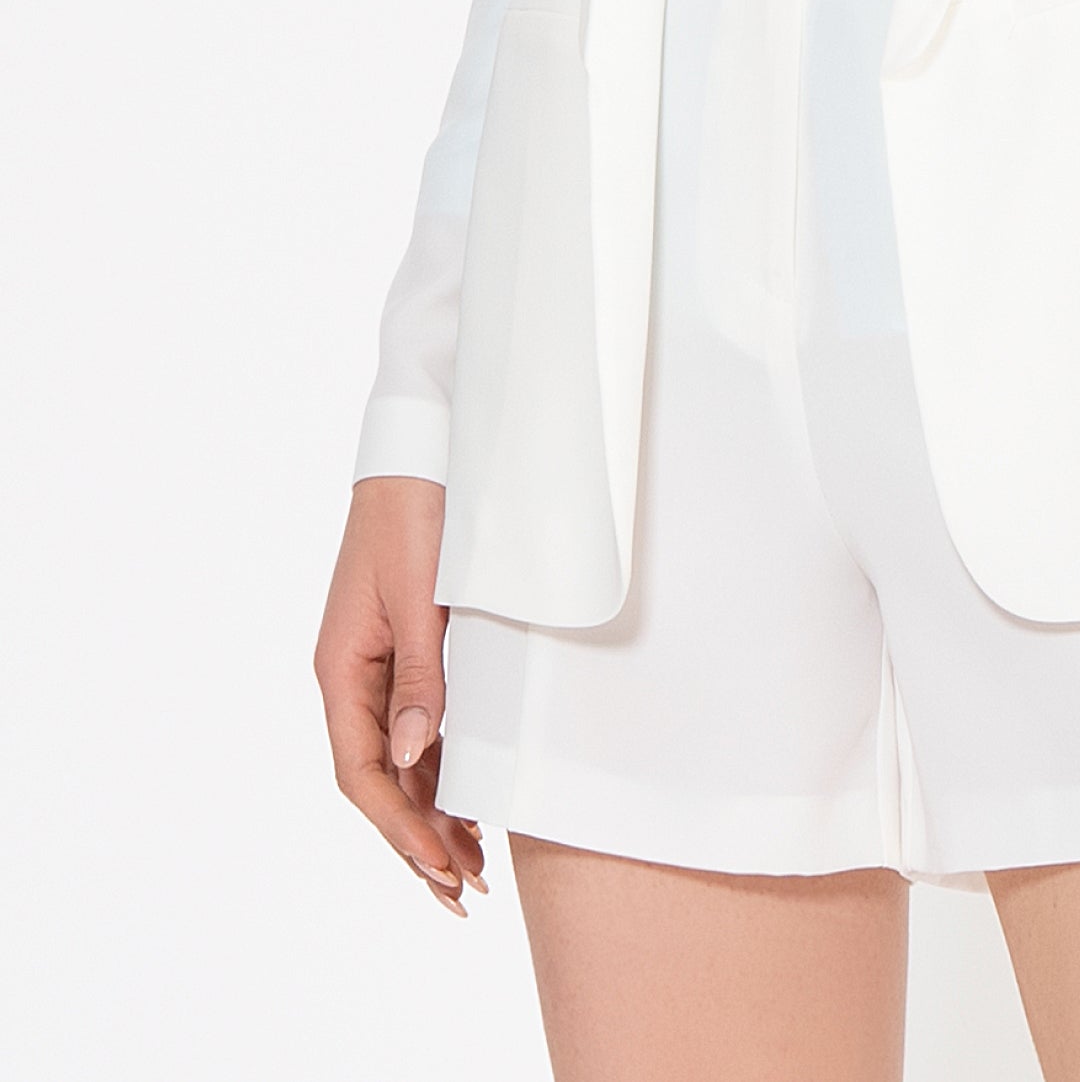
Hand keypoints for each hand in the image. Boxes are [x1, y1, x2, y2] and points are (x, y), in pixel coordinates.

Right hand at [314, 477, 485, 914]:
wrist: (421, 455)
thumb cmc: (420, 517)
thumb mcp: (422, 597)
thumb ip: (420, 678)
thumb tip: (413, 757)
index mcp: (341, 670)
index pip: (361, 773)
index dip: (400, 826)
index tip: (439, 867)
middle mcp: (350, 677)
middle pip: (376, 780)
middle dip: (416, 838)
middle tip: (464, 891)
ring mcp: (373, 668)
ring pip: (396, 762)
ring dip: (430, 813)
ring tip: (473, 866)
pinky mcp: (400, 654)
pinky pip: (412, 730)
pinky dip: (437, 772)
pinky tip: (464, 803)